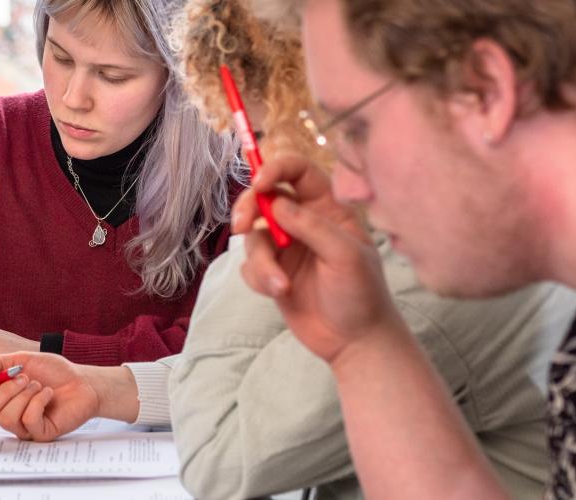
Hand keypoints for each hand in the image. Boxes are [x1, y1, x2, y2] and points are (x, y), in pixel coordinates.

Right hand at [0, 352, 134, 441]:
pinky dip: (38, 402)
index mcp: (0, 398)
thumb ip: (0, 362)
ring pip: (6, 418)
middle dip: (5, 390)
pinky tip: (47, 394)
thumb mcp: (24, 359)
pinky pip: (28, 421)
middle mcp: (8, 414)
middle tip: (24, 378)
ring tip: (38, 385)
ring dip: (23, 396)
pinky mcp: (40, 433)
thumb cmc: (54, 372)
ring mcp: (24, 426)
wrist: (82, 381)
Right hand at [232, 153, 406, 363]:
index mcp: (327, 208)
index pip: (297, 172)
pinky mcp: (272, 272)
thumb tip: (276, 204)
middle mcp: (303, 221)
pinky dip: (258, 278)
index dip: (275, 169)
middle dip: (247, 208)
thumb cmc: (362, 294)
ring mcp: (286, 247)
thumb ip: (311, 226)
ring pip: (253, 237)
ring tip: (280, 287)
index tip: (258, 184)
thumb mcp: (345, 256)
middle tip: (240, 226)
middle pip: (263, 198)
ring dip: (261, 262)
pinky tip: (280, 293)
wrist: (355, 341)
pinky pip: (250, 265)